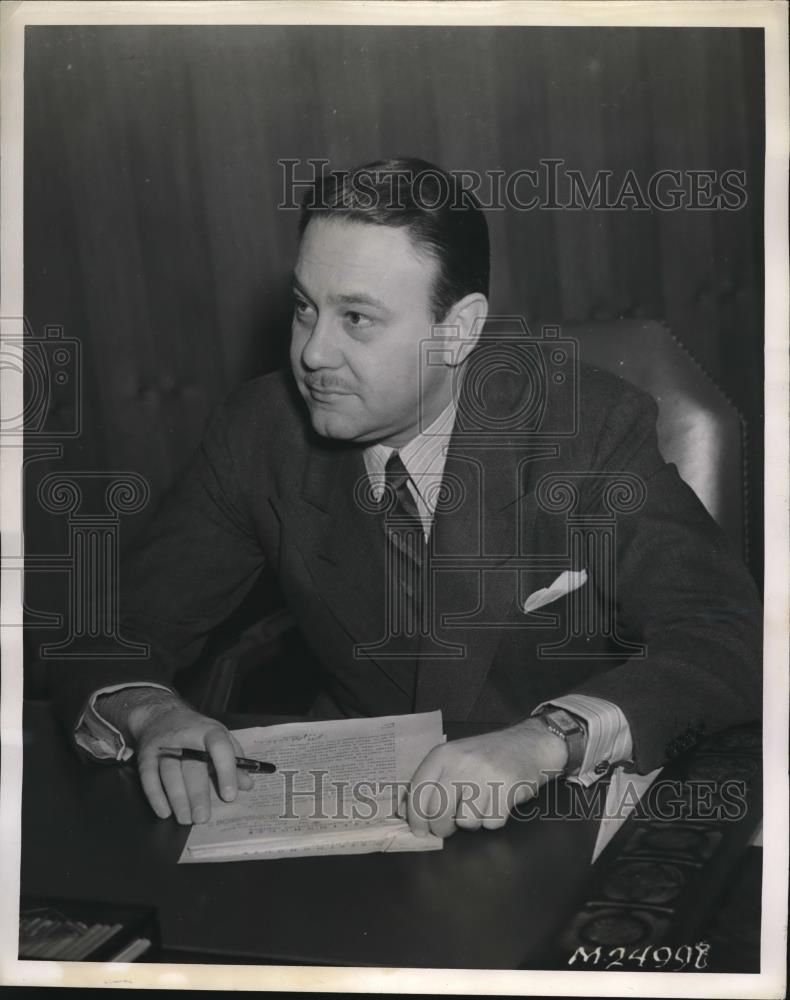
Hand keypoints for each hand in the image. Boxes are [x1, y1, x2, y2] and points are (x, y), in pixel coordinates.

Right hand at [126, 696, 253, 824]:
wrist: (160, 715)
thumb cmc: (196, 731)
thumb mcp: (219, 739)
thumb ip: (234, 761)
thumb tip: (247, 785)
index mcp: (208, 731)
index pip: (219, 747)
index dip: (226, 771)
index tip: (230, 795)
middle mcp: (185, 736)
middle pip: (192, 766)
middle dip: (197, 794)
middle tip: (202, 818)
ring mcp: (163, 746)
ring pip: (170, 773)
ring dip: (178, 798)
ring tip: (186, 819)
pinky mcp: (146, 756)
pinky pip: (149, 778)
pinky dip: (156, 796)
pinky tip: (165, 812)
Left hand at [406, 718, 567, 837]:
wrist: (528, 744)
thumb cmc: (487, 755)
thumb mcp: (455, 757)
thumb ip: (434, 781)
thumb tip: (410, 814)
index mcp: (443, 754)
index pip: (419, 791)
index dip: (415, 817)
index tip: (419, 830)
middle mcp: (461, 764)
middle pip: (439, 811)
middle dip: (440, 828)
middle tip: (446, 829)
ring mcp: (485, 776)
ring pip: (466, 822)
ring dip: (472, 821)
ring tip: (480, 804)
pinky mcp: (506, 789)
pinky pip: (491, 823)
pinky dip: (493, 819)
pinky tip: (497, 802)